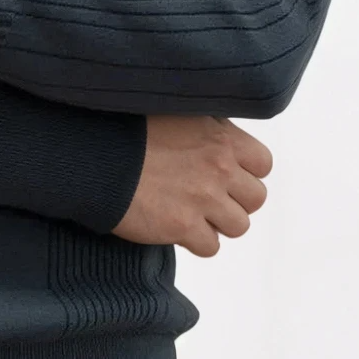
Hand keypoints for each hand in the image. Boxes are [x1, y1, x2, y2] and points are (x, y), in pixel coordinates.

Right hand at [110, 116, 271, 254]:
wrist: (95, 154)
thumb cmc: (131, 128)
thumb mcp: (178, 112)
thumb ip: (209, 128)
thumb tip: (222, 140)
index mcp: (222, 138)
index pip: (263, 164)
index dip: (246, 171)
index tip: (226, 174)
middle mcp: (219, 168)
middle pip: (255, 198)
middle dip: (234, 200)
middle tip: (208, 197)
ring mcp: (203, 199)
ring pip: (238, 226)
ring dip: (217, 222)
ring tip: (192, 212)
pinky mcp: (183, 227)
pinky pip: (210, 246)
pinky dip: (196, 240)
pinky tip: (176, 226)